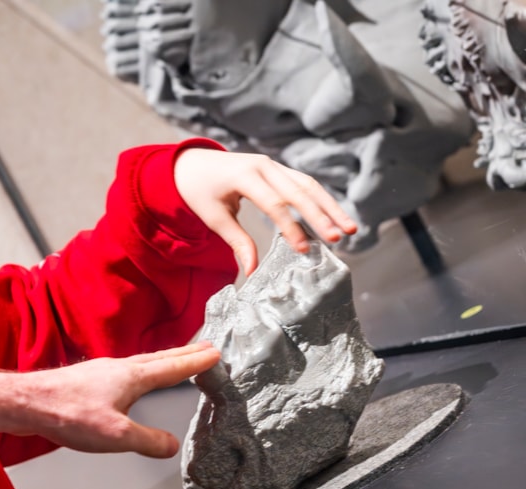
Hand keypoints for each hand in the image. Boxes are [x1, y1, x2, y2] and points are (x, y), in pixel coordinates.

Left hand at [0, 342, 218, 455]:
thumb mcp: (115, 435)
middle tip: (205, 347)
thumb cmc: (66, 414)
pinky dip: (140, 370)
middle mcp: (118, 368)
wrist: (27, 403)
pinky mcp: (86, 380)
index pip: (173, 368)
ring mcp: (101, 372)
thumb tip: (172, 446)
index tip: (216, 353)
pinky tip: (131, 380)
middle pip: (159, 358)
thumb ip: (147, 441)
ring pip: (141, 363)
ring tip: (175, 361)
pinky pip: (124, 371)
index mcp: (132, 377)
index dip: (196, 362)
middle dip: (184, 354)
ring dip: (162, 360)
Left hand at [173, 148, 357, 274]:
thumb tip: (252, 270)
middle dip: (321, 216)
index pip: (275, 204)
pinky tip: (336, 217)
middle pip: (299, 191)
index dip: (291, 228)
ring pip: (309, 185)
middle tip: (339, 237)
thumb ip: (236, 241)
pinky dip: (321, 200)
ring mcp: (273, 164)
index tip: (304, 250)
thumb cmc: (200, 191)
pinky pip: (304, 183)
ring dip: (330, 207)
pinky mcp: (279, 169)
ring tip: (350, 228)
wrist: (193, 163)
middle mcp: (264, 165)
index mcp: (244, 175)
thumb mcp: (213, 217)